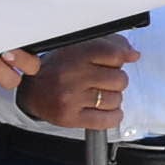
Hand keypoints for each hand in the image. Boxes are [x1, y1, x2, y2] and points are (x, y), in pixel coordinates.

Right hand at [18, 35, 139, 132]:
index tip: (118, 62)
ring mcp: (71, 98)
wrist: (32, 90)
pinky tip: (104, 109)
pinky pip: (107, 120)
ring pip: (115, 100)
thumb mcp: (79, 48)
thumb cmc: (59, 68)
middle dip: (116, 81)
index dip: (122, 58)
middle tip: (103, 81)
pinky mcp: (70, 118)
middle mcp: (72, 76)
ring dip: (112, 98)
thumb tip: (133, 54)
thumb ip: (110, 45)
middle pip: (119, 80)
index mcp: (75, 54)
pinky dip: (112, 116)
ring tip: (98, 94)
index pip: (115, 55)